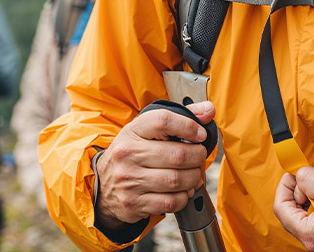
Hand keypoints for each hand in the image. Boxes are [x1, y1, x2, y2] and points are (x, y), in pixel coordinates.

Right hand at [94, 101, 216, 224]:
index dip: (188, 126)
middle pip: (178, 155)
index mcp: (132, 132)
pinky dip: (184, 197)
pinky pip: (171, 202)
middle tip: (199, 156)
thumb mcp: (146, 130)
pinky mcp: (134, 203)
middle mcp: (127, 155)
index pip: (163, 121)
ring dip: (194, 178)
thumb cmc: (132, 153)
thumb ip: (180, 117)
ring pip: (177, 180)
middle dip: (198, 156)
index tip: (200, 135)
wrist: (104, 185)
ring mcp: (129, 181)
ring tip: (193, 174)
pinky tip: (182, 190)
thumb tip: (209, 110)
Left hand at [274, 166, 313, 251]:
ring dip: (313, 200)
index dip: (285, 187)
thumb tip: (298, 175)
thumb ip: (310, 180)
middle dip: (300, 192)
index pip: (281, 209)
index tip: (294, 174)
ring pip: (307, 218)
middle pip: (292, 214)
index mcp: (311, 236)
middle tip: (313, 179)